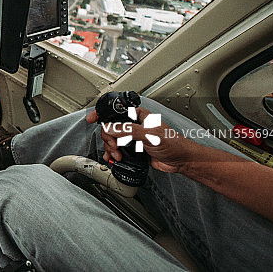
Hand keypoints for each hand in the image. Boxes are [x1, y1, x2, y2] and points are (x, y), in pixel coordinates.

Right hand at [86, 107, 201, 172]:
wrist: (180, 160)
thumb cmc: (173, 142)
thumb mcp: (149, 134)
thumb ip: (128, 131)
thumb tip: (110, 128)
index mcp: (138, 115)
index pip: (116, 112)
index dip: (102, 114)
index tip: (92, 119)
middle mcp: (133, 125)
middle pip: (110, 128)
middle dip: (109, 139)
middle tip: (115, 146)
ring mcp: (132, 137)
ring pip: (112, 140)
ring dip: (111, 148)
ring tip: (118, 155)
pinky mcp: (133, 149)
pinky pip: (117, 150)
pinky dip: (112, 155)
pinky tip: (113, 159)